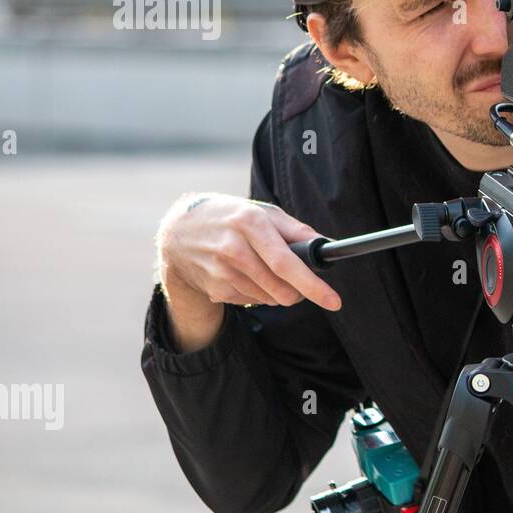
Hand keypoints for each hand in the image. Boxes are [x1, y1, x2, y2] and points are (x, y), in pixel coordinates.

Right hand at [155, 193, 341, 351]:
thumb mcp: (262, 212)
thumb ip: (296, 230)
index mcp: (250, 223)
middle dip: (299, 292)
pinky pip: (252, 300)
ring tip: (264, 269)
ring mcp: (221, 271)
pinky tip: (245, 274)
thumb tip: (326, 247)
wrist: (179, 231)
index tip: (334, 301)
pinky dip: (259, 293)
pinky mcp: (214, 288)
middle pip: (280, 288)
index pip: (286, 262)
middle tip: (300, 283)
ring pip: (269, 298)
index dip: (313, 285)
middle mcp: (233, 248)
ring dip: (278, 291)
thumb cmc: (231, 217)